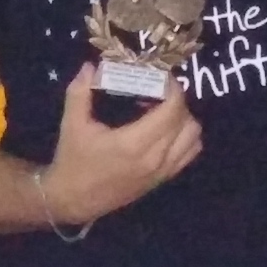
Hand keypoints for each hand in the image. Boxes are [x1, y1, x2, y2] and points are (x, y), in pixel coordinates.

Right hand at [36, 64, 200, 227]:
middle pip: (186, 121)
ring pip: (193, 138)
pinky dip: (185, 138)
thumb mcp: (72, 124)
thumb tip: (90, 66)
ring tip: (162, 110)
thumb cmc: (73, 161)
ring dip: (184, 119)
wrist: (73, 200)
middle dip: (176, 100)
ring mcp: (162, 171)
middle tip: (158, 90)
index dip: (172, 88)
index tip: (159, 76)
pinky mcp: (162, 179)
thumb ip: (80, 92)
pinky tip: (164, 130)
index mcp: (134, 143)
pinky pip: (189, 154)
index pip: (172, 109)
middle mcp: (155, 158)